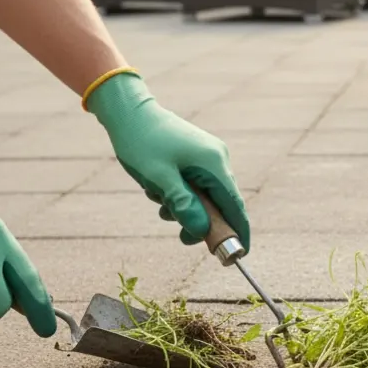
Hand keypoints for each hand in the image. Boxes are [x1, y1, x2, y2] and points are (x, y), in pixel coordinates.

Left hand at [86, 72, 249, 249]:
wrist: (129, 111)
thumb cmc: (141, 142)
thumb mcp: (159, 179)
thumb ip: (183, 205)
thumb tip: (201, 231)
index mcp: (213, 164)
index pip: (235, 206)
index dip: (239, 232)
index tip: (239, 256)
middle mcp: (217, 159)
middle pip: (221, 204)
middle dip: (202, 222)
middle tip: (181, 237)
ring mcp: (209, 156)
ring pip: (207, 196)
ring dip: (187, 208)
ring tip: (159, 202)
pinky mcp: (198, 155)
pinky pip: (197, 184)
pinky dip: (183, 195)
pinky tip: (160, 190)